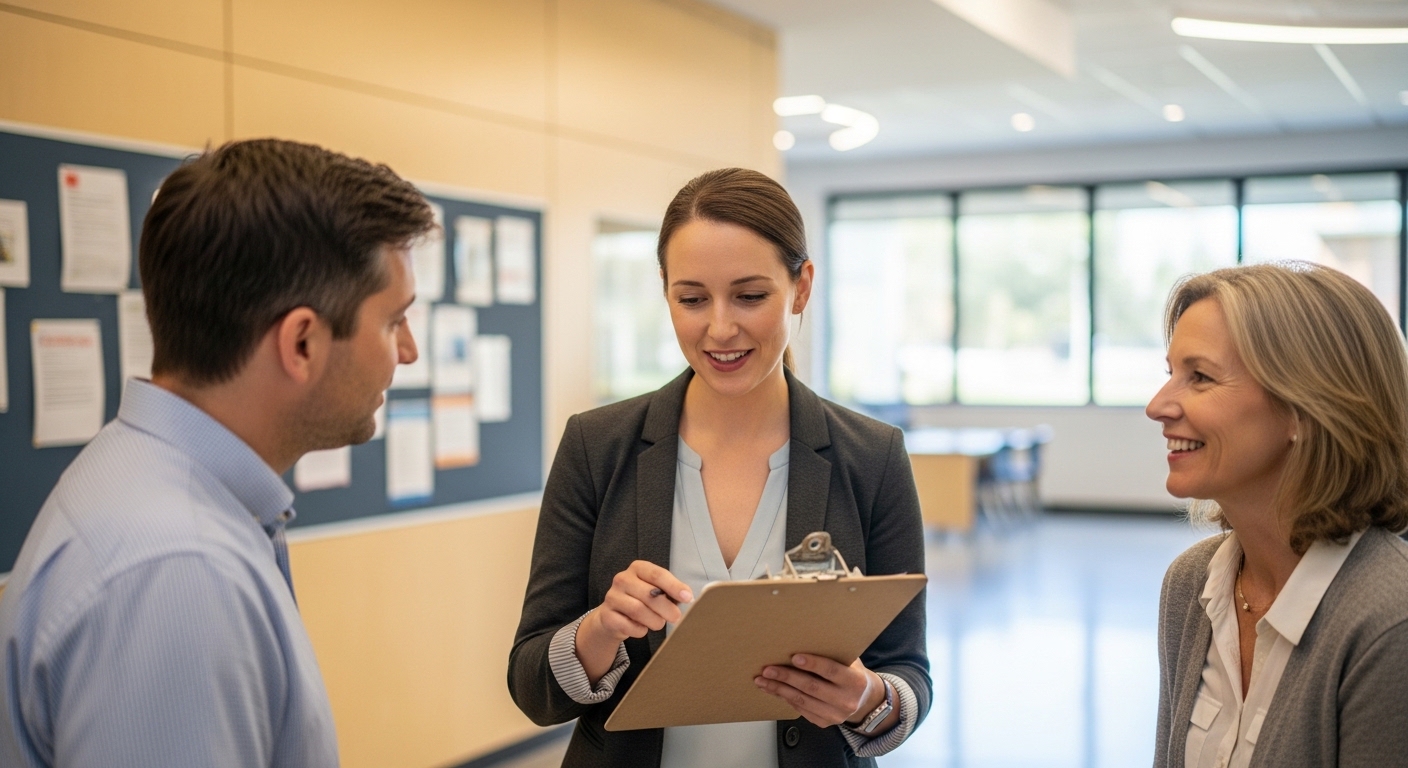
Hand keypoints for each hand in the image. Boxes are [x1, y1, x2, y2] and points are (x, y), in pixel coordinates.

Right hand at [576, 561, 692, 680]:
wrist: (614, 617)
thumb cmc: (641, 601)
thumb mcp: (656, 591)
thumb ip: (671, 592)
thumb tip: (687, 596)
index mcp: (638, 568)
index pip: (657, 574)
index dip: (674, 586)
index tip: (687, 597)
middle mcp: (622, 579)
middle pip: (649, 594)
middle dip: (667, 608)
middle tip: (676, 617)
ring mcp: (612, 596)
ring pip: (638, 611)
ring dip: (654, 621)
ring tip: (658, 623)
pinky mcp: (606, 615)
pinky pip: (628, 626)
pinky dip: (640, 630)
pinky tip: (642, 627)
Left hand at [754, 655, 891, 730]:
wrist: (866, 700)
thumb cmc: (853, 674)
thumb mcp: (850, 661)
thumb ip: (832, 654)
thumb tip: (803, 638)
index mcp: (855, 681)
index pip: (831, 671)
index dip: (812, 664)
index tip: (794, 657)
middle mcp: (846, 700)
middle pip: (811, 687)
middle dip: (786, 677)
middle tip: (768, 670)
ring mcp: (835, 715)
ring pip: (802, 701)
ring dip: (779, 690)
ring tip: (763, 680)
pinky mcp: (824, 723)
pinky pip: (801, 709)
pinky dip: (785, 698)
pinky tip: (774, 690)